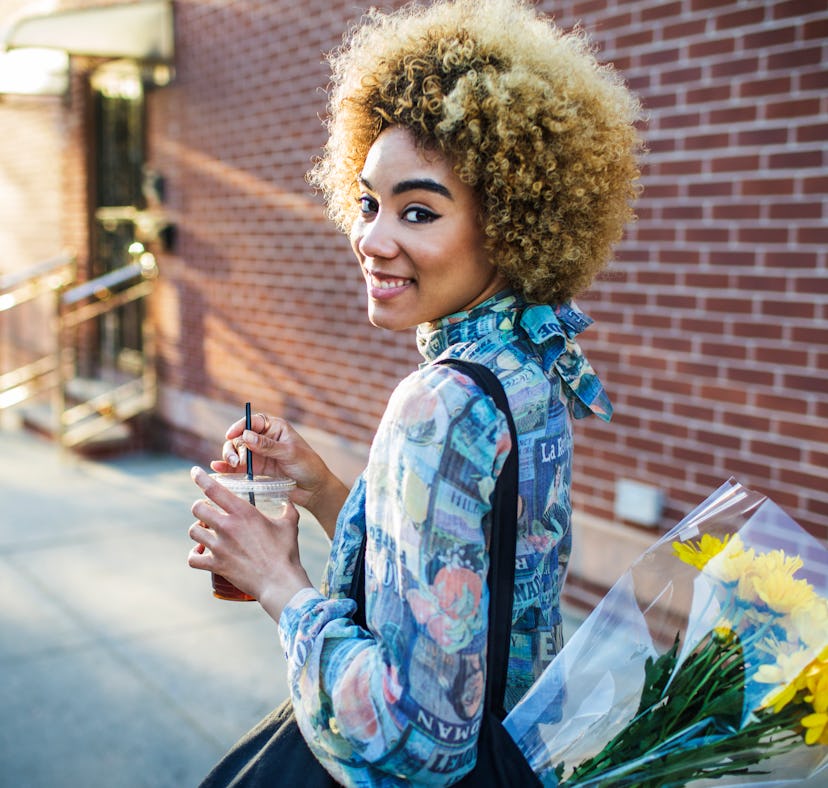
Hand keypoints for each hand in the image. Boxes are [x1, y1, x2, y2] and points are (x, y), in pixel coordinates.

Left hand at [188, 466, 311, 621]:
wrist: (280, 581)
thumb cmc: (286, 552)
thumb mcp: (290, 524)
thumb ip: (288, 509)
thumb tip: (289, 501)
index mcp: (243, 512)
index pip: (214, 489)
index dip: (201, 478)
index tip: (195, 472)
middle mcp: (227, 526)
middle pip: (197, 508)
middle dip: (201, 507)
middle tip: (209, 511)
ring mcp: (219, 546)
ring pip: (194, 531)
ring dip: (198, 530)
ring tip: (206, 531)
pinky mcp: (216, 565)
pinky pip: (193, 558)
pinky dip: (195, 555)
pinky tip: (201, 553)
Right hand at [210, 413, 348, 537]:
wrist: (314, 489)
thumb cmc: (308, 466)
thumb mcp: (290, 454)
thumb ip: (268, 446)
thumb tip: (246, 436)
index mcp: (275, 428)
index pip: (252, 421)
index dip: (240, 426)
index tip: (231, 435)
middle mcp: (264, 439)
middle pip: (241, 437)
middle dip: (234, 446)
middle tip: (236, 459)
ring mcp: (258, 454)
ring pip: (237, 451)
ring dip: (230, 456)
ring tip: (232, 464)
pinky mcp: (255, 470)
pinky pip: (238, 466)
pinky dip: (227, 467)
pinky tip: (218, 469)